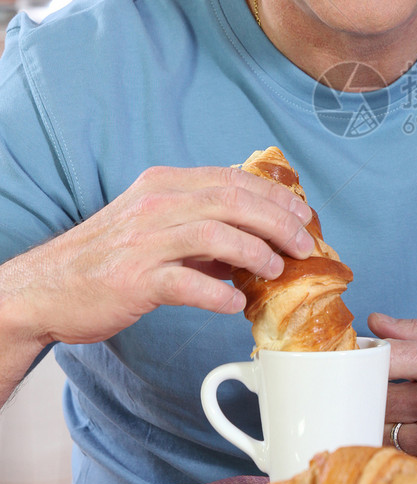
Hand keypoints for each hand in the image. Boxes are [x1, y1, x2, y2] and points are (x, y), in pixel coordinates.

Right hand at [0, 163, 314, 353]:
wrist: (46, 289)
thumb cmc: (106, 259)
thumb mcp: (153, 226)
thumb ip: (200, 227)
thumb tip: (253, 242)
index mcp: (164, 185)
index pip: (232, 180)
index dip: (274, 196)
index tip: (303, 215)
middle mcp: (156, 205)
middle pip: (232, 202)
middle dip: (277, 222)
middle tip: (303, 245)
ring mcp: (144, 241)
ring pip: (216, 235)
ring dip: (255, 253)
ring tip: (275, 271)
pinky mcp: (134, 279)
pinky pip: (187, 283)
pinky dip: (218, 293)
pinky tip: (235, 303)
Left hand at [367, 312, 416, 462]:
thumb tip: (375, 323)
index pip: (385, 357)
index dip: (364, 357)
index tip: (359, 359)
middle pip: (375, 396)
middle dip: (369, 390)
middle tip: (367, 385)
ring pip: (382, 428)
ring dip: (380, 419)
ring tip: (389, 408)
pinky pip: (400, 452)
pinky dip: (396, 443)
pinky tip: (405, 432)